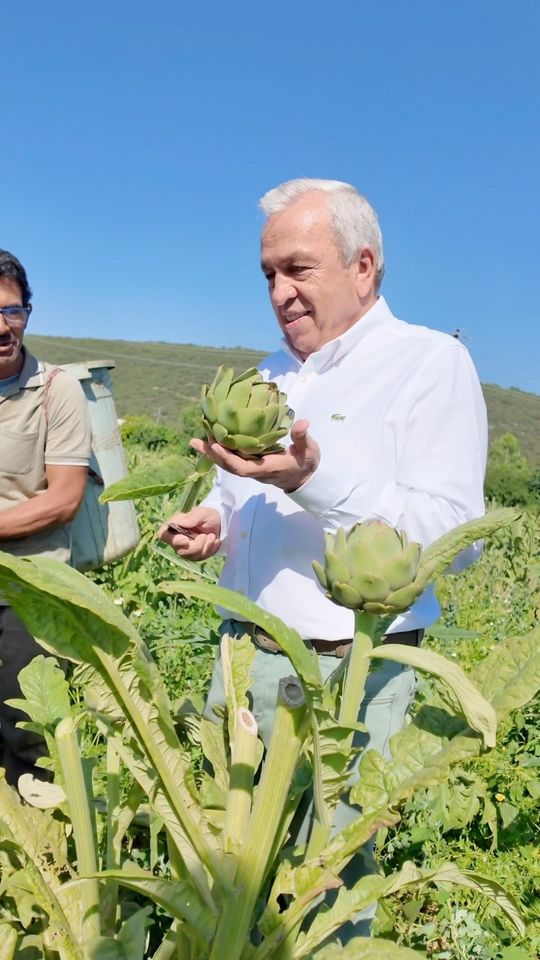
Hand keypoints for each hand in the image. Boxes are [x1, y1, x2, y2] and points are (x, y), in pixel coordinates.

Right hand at [158, 506, 221, 560]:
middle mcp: (177, 539)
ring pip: (191, 557)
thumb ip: (191, 518)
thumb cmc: (207, 515)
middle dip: (196, 546)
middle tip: (205, 536)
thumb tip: (180, 523)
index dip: (171, 540)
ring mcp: (185, 549)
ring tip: (212, 536)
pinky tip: (215, 541)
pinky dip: (211, 550)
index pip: (163, 535)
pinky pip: (201, 558)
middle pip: (180, 551)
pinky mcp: (195, 555)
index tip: (186, 540)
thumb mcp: (202, 513)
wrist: (220, 523)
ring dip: (205, 547)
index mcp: (174, 525)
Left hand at [189, 419, 319, 492]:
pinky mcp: (250, 463)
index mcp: (268, 468)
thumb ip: (302, 437)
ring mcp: (252, 468)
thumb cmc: (306, 463)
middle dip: (212, 455)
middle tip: (196, 441)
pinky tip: (209, 440)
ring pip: (228, 463)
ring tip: (196, 441)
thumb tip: (301, 423)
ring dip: (212, 453)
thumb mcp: (309, 450)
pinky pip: (232, 458)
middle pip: (229, 466)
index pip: (244, 468)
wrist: (305, 477)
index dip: (228, 458)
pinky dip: (219, 451)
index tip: (216, 445)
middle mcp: (256, 471)